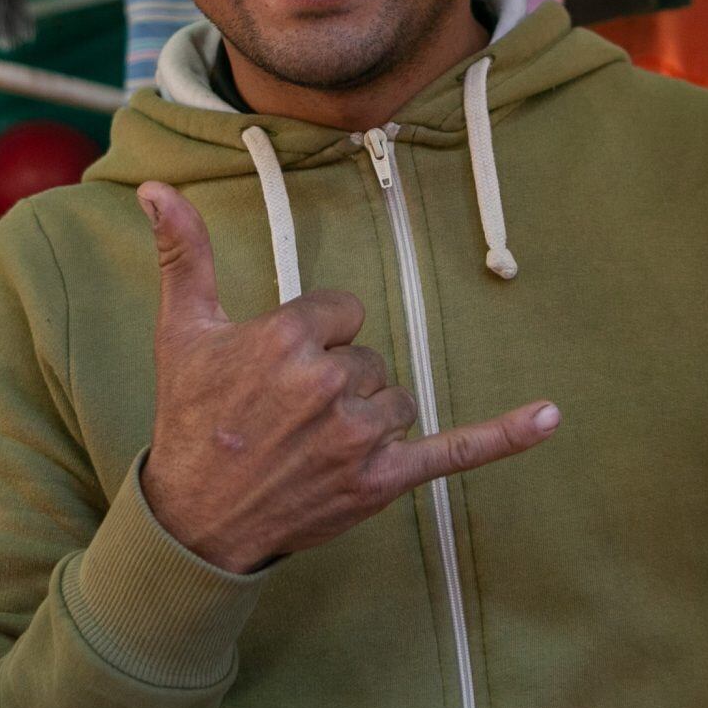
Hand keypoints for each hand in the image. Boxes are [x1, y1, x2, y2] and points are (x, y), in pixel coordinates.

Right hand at [137, 181, 560, 572]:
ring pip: (394, 398)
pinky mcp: (382, 480)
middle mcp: (327, 385)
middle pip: (367, 355)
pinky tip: (552, 416)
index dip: (310, 337)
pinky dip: (505, 436)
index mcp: (287, 339)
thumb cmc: (189, 418)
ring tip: (310, 446)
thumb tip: (156, 187)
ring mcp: (358, 436)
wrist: (194, 520)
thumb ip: (183, 254)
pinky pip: (455, 450)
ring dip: (365, 417)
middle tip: (282, 418)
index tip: (273, 371)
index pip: (340, 310)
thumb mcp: (180, 331)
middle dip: (333, 381)